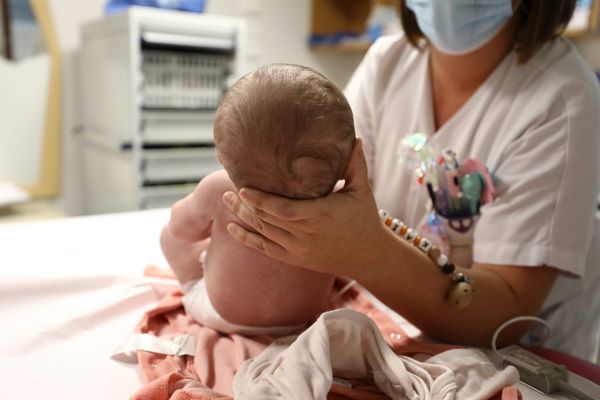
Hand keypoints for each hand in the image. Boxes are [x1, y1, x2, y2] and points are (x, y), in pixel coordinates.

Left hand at [222, 139, 387, 275]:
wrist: (368, 256)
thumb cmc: (365, 218)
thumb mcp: (362, 190)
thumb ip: (355, 164)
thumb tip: (354, 136)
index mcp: (320, 214)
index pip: (283, 210)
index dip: (261, 201)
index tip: (243, 187)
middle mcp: (306, 233)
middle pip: (267, 220)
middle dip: (245, 204)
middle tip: (226, 188)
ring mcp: (299, 248)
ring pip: (264, 232)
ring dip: (243, 217)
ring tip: (226, 200)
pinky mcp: (296, 258)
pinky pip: (266, 249)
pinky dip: (247, 239)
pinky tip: (231, 228)